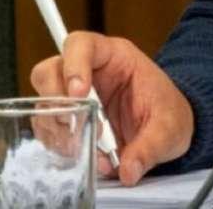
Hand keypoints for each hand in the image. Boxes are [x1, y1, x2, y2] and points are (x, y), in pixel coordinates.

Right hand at [30, 32, 193, 185]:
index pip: (82, 44)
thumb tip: (128, 169)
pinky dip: (57, 143)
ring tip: (81, 143)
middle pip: (50, 71)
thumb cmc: (168, 114)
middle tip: (74, 123)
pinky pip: (47, 128)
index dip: (73, 65)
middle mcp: (89, 72)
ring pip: (43, 102)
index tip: (80, 93)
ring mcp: (74, 97)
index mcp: (115, 57)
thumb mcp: (169, 127)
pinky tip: (79, 151)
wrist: (168, 130)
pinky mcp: (68, 121)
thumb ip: (151, 146)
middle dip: (55, 99)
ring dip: (56, 126)